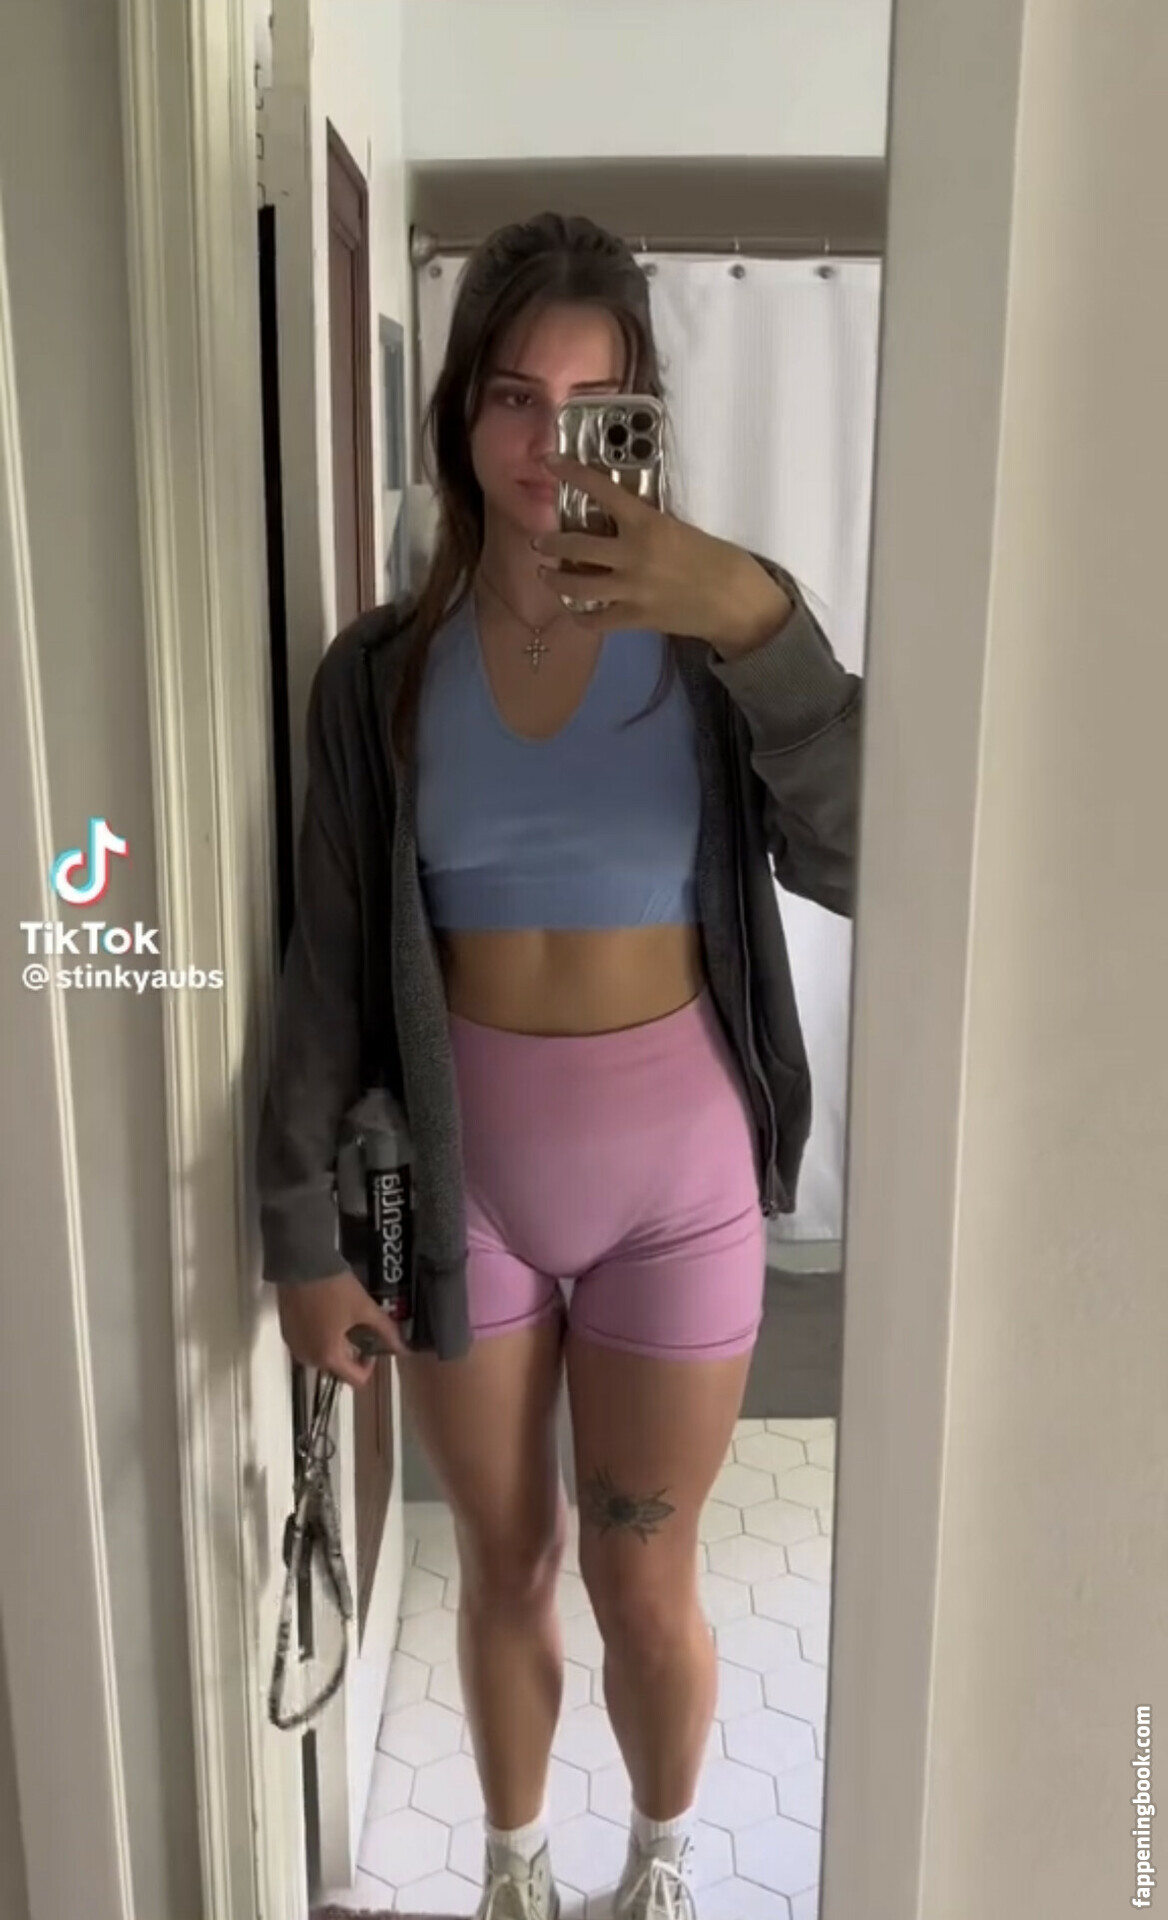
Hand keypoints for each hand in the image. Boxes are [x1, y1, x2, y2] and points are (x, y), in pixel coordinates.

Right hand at [276, 1270, 407, 1387]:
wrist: (300, 1264)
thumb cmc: (335, 1288)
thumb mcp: (365, 1308)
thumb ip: (386, 1331)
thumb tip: (404, 1349)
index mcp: (329, 1357)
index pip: (356, 1380)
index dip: (370, 1365)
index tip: (372, 1345)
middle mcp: (308, 1358)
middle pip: (337, 1369)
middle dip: (351, 1354)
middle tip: (359, 1329)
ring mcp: (294, 1345)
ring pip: (321, 1357)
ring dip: (334, 1347)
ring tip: (342, 1321)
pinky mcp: (286, 1332)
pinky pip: (307, 1345)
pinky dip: (318, 1338)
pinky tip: (325, 1316)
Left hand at [533, 454, 793, 656]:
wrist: (735, 602)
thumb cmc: (716, 559)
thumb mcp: (679, 528)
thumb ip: (647, 526)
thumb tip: (618, 525)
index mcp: (647, 523)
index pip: (602, 491)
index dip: (572, 474)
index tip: (550, 463)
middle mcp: (632, 555)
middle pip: (575, 547)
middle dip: (551, 544)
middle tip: (540, 542)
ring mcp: (631, 590)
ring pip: (577, 586)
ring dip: (555, 580)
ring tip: (545, 575)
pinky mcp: (635, 618)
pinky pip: (595, 620)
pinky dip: (580, 616)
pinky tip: (575, 611)